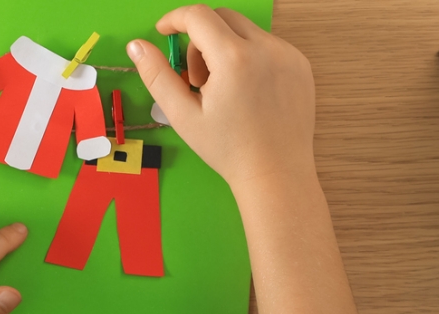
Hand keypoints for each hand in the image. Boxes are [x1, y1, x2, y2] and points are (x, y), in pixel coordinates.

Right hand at [125, 5, 314, 189]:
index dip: (175, 19)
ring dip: (226, 49)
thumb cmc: (229, 150)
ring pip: (245, 31)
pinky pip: (267, 45)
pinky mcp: (301, 64)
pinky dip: (250, 58)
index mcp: (234, 59)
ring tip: (226, 91)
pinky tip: (249, 94)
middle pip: (222, 17)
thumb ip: (156, 76)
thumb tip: (137, 45)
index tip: (164, 32)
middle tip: (198, 80)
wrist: (276, 173)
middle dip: (200, 39)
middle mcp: (266, 49)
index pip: (198, 16)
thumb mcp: (183, 115)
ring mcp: (288, 55)